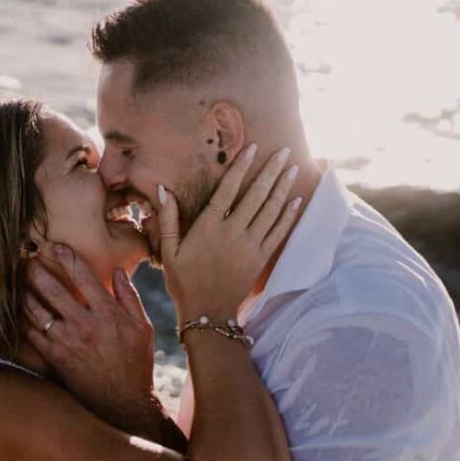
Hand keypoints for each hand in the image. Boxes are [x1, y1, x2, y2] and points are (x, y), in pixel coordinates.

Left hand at [22, 245, 164, 430]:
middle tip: (26, 260)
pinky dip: (22, 320)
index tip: (56, 246)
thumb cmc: (135, 364)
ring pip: (37, 310)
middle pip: (53, 290)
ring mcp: (67, 341)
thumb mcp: (143, 328)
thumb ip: (130, 298)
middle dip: (37, 271)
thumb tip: (118, 271)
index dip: (68, 258)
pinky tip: (17, 310)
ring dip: (25, 293)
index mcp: (108, 314)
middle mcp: (85, 324)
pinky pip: (31, 334)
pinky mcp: (54, 357)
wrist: (123, 403)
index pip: (85, 277)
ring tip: (17, 282)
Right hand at [157, 144, 302, 321]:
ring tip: (293, 168)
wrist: (207, 313)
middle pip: (256, 195)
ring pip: (271, 210)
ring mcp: (250, 245)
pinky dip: (288, 215)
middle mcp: (232, 232)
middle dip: (271, 171)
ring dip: (283, 187)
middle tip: (284, 151)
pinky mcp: (261, 258)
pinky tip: (296, 200)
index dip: (242, 167)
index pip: (228, 189)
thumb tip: (163, 190)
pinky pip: (278, 232)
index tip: (253, 147)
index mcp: (209, 227)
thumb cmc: (184, 281)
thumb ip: (168, 218)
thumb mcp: (169, 250)